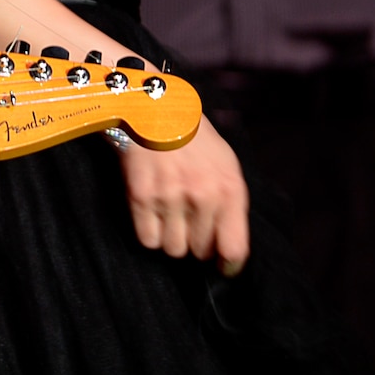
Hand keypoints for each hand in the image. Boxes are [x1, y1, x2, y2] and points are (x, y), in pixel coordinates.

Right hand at [118, 120, 249, 272]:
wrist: (154, 108)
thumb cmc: (194, 139)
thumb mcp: (226, 166)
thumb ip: (230, 204)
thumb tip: (226, 247)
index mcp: (229, 190)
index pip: (233, 250)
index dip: (227, 265)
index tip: (221, 266)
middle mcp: (201, 196)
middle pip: (199, 252)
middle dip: (195, 242)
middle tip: (187, 222)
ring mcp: (169, 197)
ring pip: (172, 249)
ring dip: (170, 238)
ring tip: (168, 216)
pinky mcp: (140, 195)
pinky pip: (147, 239)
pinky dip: (149, 233)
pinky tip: (151, 215)